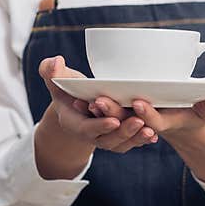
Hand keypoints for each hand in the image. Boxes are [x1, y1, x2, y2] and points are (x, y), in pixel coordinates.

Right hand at [38, 56, 157, 153]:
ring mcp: (104, 138)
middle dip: (123, 132)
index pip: (86, 128)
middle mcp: (90, 135)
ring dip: (135, 138)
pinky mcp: (117, 137)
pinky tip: (153, 135)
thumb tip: (55, 62)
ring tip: (149, 130)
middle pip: (107, 139)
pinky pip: (130, 142)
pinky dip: (141, 140)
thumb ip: (51, 71)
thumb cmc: (67, 89)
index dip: (99, 126)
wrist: (75, 104)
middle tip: (139, 121)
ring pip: (120, 143)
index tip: (113, 120)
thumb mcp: (56, 79)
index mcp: (73, 123)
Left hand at [88, 91, 204, 143]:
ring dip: (101, 111)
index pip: (155, 122)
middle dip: (115, 111)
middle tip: (100, 100)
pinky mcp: (126, 116)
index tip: (138, 103)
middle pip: (129, 120)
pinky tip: (82, 98)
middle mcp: (147, 124)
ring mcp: (135, 121)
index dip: (147, 114)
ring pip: (115, 118)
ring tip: (87, 100)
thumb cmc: (200, 115)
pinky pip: (108, 114)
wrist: (186, 128)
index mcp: (166, 123)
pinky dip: (97, 109)